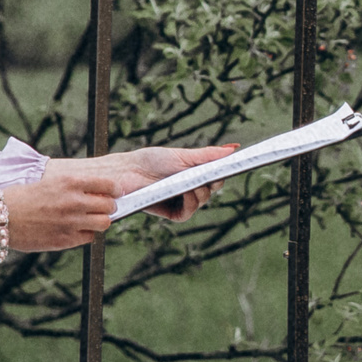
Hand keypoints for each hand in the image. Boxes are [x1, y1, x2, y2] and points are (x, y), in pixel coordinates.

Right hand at [0, 165, 124, 252]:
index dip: (115, 190)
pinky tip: (73, 230)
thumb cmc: (22, 198)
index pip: (109, 185)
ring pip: (104, 223)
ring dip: (99, 222)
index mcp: (70, 182)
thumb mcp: (51, 184)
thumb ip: (76, 188)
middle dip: (108, 207)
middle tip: (100, 209)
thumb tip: (100, 194)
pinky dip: (85, 234)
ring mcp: (71, 222)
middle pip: (110, 206)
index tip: (115, 193)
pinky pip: (89, 238)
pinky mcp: (65, 240)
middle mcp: (74, 201)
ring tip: (88, 220)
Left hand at [74, 144, 238, 221]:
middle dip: (213, 182)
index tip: (231, 167)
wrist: (128, 171)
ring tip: (194, 184)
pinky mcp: (170, 213)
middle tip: (211, 175)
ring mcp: (180, 201)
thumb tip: (234, 148)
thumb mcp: (184, 155)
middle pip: (211, 190)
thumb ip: (209, 155)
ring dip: (201, 193)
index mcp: (194, 174)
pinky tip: (186, 193)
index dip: (223, 173)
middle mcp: (189, 189)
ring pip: (201, 202)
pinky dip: (190, 204)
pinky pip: (186, 214)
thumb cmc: (152, 161)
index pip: (216, 177)